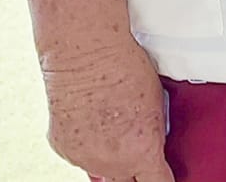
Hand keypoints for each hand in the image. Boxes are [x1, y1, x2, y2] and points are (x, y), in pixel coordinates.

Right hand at [41, 42, 174, 181]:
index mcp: (142, 152)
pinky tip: (91, 119)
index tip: (162, 177)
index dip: (162, 179)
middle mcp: (112, 163)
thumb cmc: (125, 69)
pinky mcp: (62, 149)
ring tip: (112, 124)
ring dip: (108, 157)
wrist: (86, 55)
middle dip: (133, 172)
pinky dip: (86, 143)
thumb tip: (152, 146)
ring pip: (101, 170)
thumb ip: (153, 135)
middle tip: (136, 152)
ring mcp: (84, 158)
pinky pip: (80, 155)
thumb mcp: (157, 105)